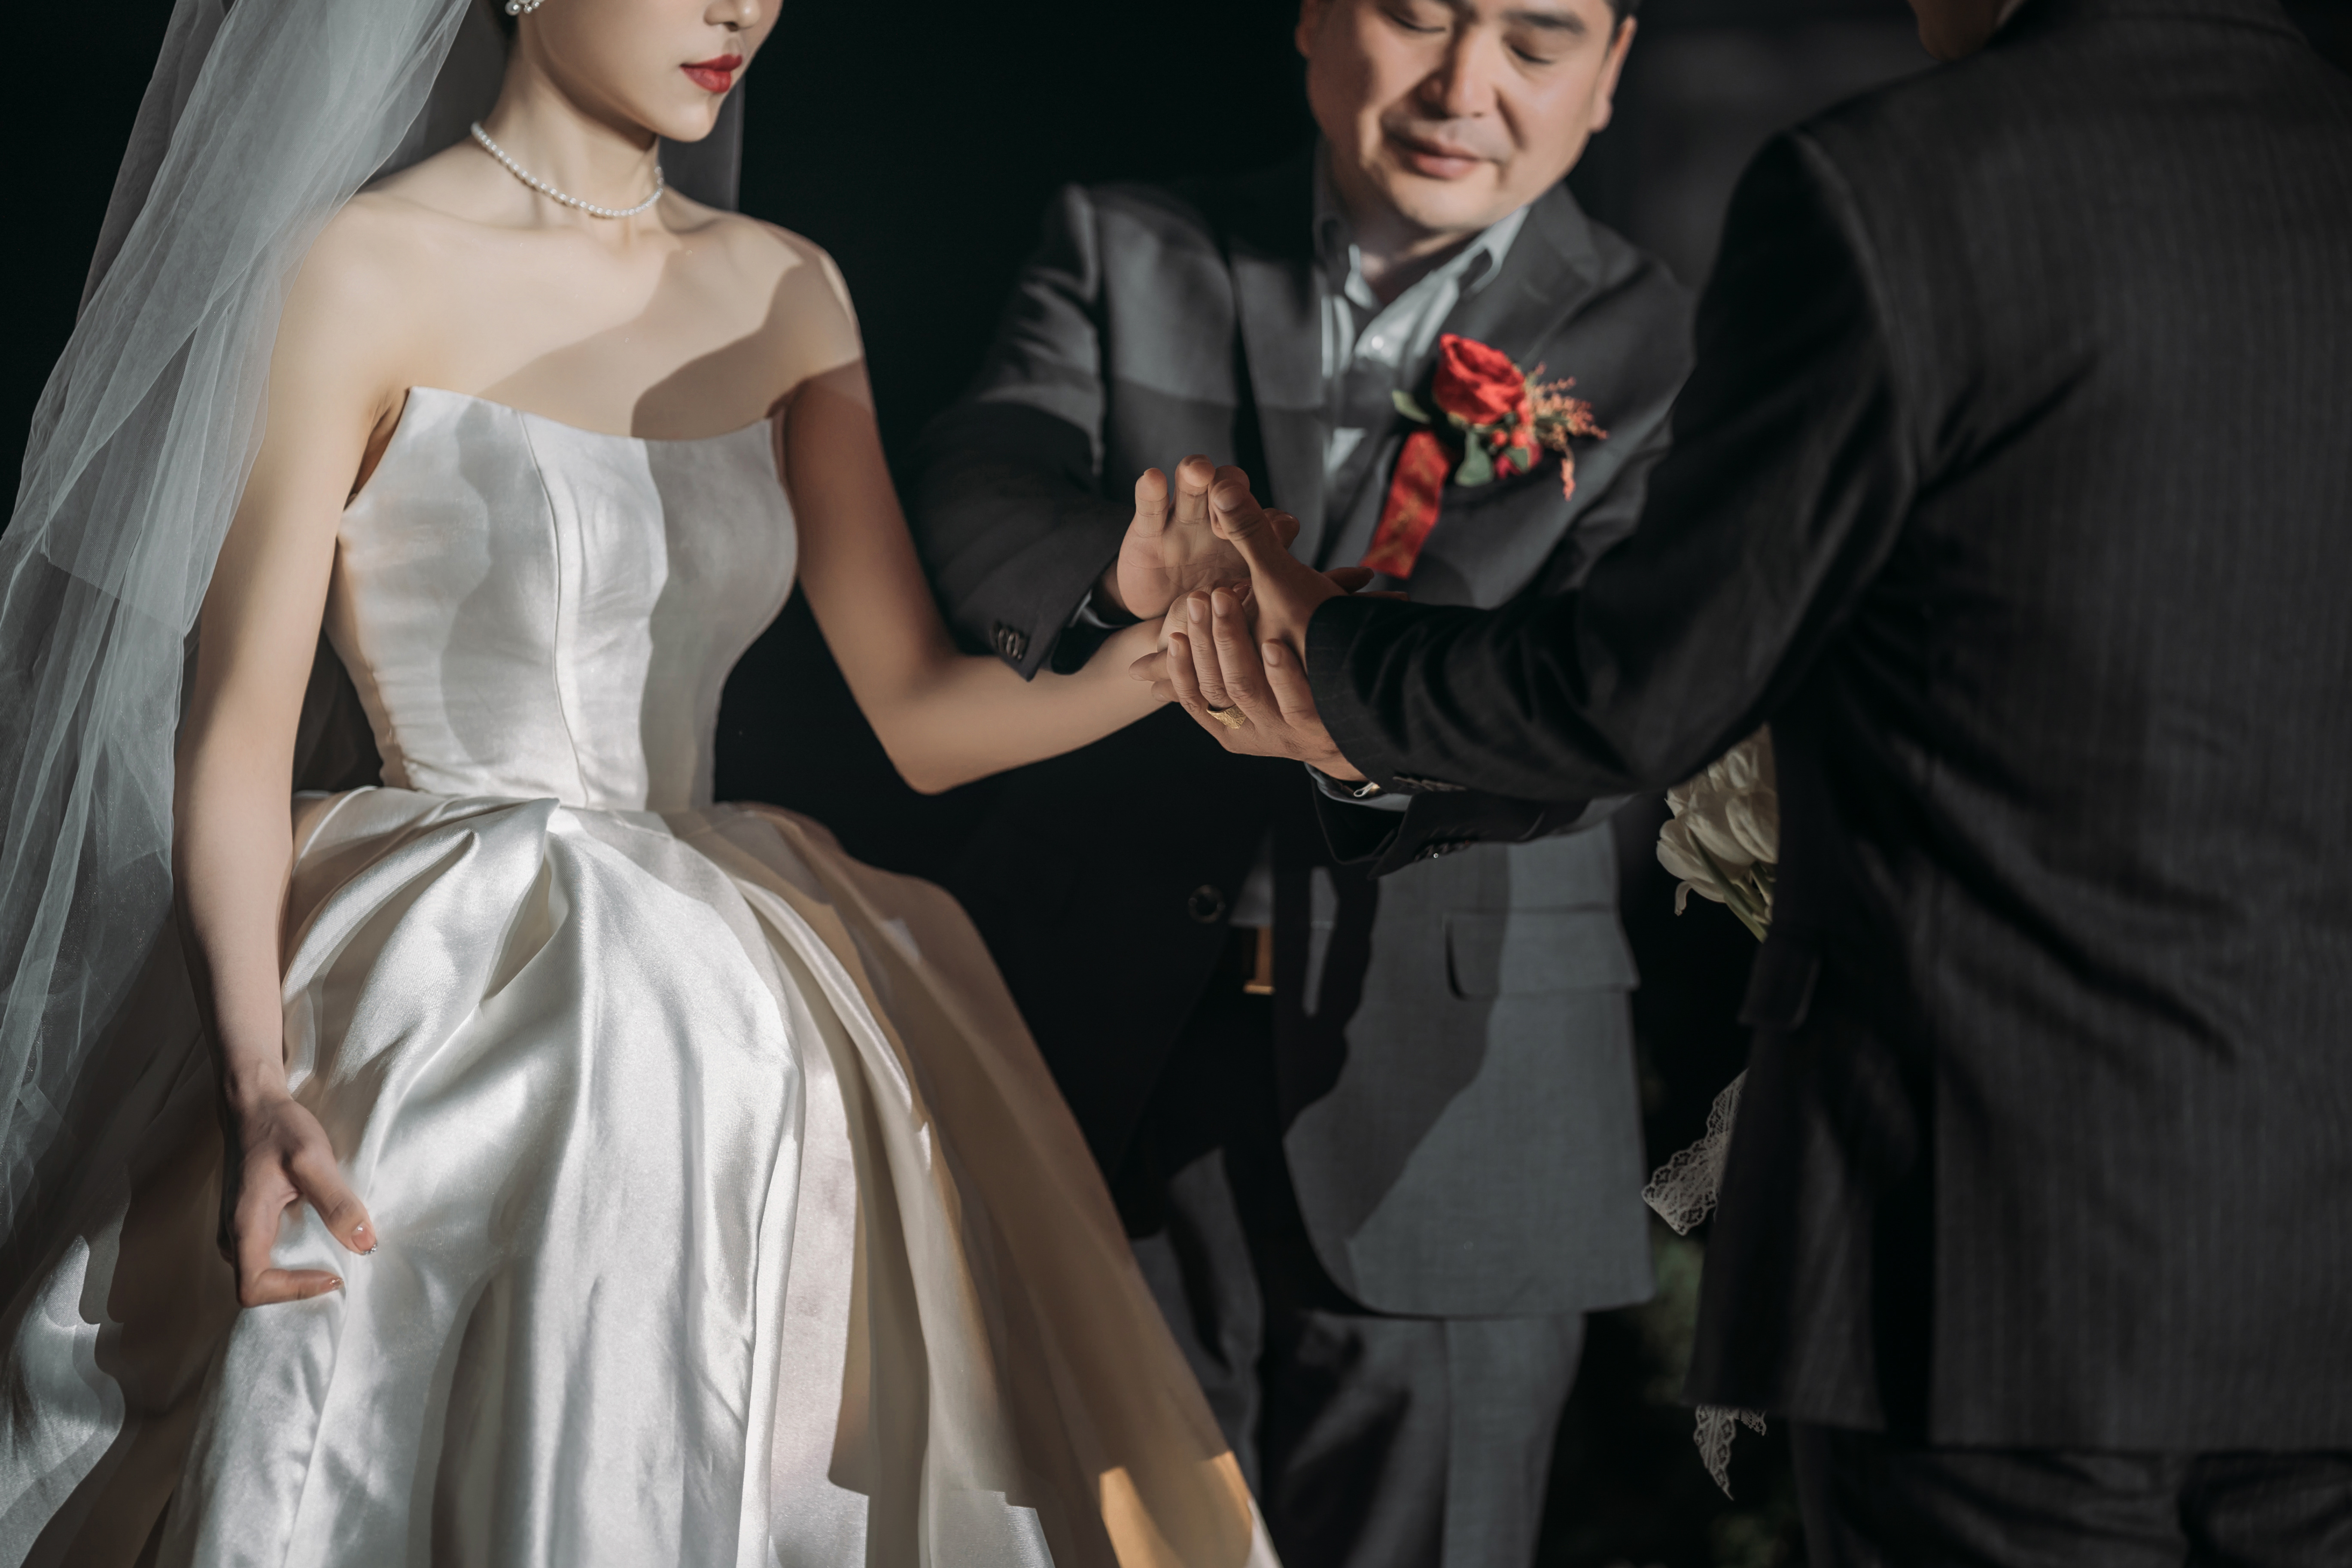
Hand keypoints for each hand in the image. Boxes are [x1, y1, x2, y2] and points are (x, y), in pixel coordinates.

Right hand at [219, 1091, 374, 1306]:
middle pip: (258, 1287)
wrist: (254, 1106)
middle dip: (299, 1288)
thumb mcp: (313, 1160)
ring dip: (298, 1274)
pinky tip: (323, 1241)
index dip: (293, 1292)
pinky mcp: (248, 1223)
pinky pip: (267, 1256)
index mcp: (243, 1226)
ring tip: (336, 1260)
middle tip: (341, 1272)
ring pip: (262, 1273)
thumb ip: (337, 1202)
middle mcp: (233, 1235)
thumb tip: (364, 1243)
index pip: (254, 1287)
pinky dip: (294, 1259)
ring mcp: (237, 1231)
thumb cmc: (279, 1129)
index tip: (333, 1275)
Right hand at [1102, 457, 1298, 619]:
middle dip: (1234, 490)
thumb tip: (1260, 598)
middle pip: (1234, 487)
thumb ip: (1250, 603)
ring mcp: (1182, 523)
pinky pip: (1149, 505)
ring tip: (1198, 472)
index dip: (1270, 524)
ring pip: (1193, 485)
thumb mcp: (1233, 615)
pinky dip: (1150, 490)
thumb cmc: (1208, 615)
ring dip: (1197, 472)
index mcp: (1248, 547)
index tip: (1261, 542)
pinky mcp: (1147, 531)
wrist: (1160, 622)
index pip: (1273, 520)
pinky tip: (1153, 477)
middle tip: (1225, 512)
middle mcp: (1218, 525)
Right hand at [1134, 582, 1366, 779]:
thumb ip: (1215, 666)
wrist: (1364, 728)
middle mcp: (1253, 734)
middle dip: (1205, 638)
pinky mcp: (1318, 730)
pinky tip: (1276, 643)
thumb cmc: (1303, 695)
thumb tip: (1147, 669)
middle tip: (1201, 598)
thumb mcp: (1254, 683)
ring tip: (1226, 601)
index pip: (1193, 697)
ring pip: (1245, 689)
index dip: (1178, 666)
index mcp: (1231, 728)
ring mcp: (1285, 734)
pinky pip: (1294, 702)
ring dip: (1233, 642)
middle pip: (1215, 686)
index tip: (1172, 632)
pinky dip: (1282, 672)